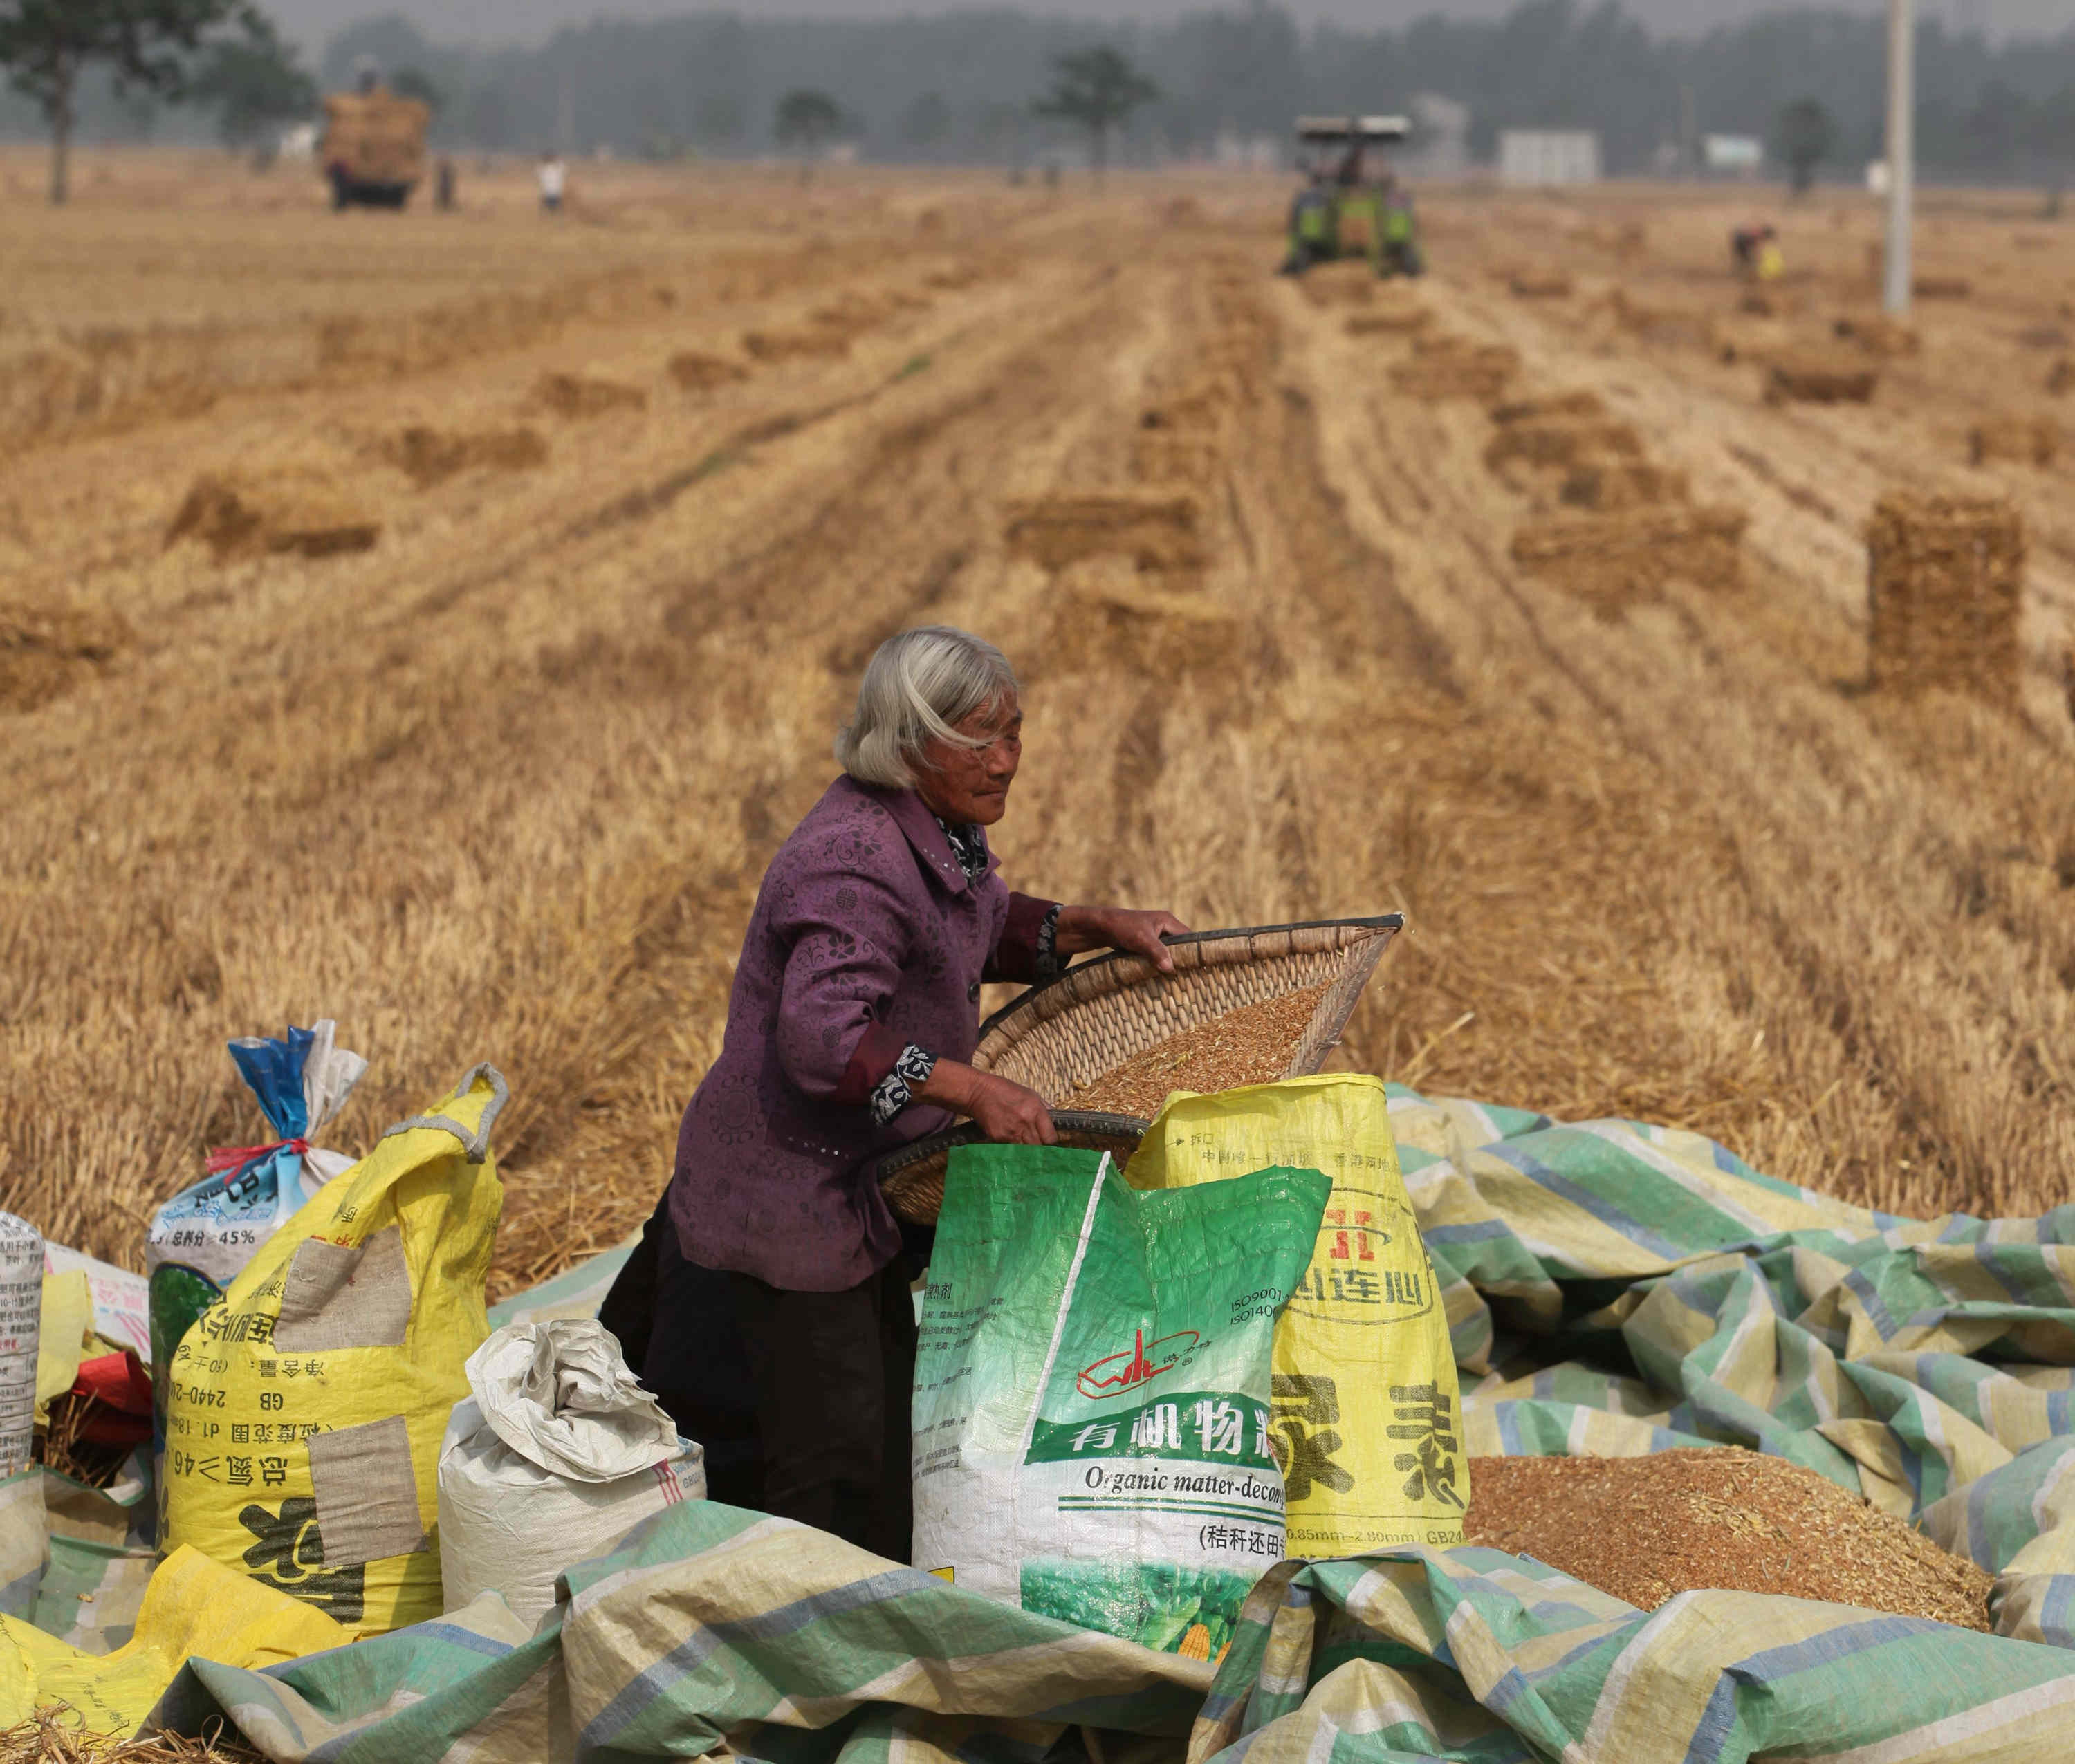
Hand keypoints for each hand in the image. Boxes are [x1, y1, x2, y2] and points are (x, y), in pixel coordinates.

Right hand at [919, 1060, 1057, 1144]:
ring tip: (1024, 1142)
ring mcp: (1011, 1131)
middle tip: (1037, 1144)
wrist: (979, 1092)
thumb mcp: (1030, 1094)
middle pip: (1039, 1147)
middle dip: (1040, 1147)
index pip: (1050, 1137)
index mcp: (1035, 1110)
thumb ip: (1044, 1108)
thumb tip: (1054, 1120)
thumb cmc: (1005, 1091)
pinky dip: (1012, 1146)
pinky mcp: (998, 1137)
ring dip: (1026, 1149)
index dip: (1050, 1141)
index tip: (1048, 1141)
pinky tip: (1010, 1138)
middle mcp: (1025, 1122)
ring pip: (1025, 1151)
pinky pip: (1010, 1148)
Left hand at [1057, 905, 1191, 973]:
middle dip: (1183, 960)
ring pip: (1169, 952)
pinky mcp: (1146, 944)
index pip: (1189, 937)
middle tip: (1190, 978)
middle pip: (1180, 946)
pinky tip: (1161, 978)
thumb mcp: (1141, 939)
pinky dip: (1159, 965)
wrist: (1099, 927)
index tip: (1199, 968)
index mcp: (1167, 921)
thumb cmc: (1122, 928)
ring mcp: (1155, 936)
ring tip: (1178, 981)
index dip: (1194, 951)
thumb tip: (1170, 969)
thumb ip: (1157, 952)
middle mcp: (1164, 927)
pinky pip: (1157, 956)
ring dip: (1170, 964)